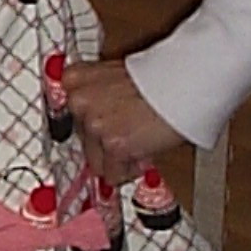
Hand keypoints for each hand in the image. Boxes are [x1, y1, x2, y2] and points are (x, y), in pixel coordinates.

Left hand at [62, 58, 182, 185]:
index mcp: (75, 79)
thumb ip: (98, 94)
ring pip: (96, 162)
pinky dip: (128, 171)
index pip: (67, 114)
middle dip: (105, 143)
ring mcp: (94, 124)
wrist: (183, 84)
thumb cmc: (159, 78)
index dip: (89, 125)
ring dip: (117, 159)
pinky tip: (143, 155)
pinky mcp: (113, 145)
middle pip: (83, 140)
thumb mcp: (116, 75)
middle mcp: (79, 101)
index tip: (98, 131)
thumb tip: (94, 119)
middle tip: (129, 134)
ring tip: (139, 143)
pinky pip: (113, 175)